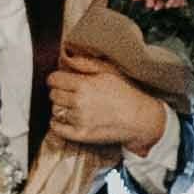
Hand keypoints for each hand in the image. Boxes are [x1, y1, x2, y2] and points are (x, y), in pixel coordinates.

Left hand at [40, 57, 172, 154]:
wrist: (140, 118)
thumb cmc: (126, 92)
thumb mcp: (108, 71)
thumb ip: (84, 64)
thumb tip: (64, 58)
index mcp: (84, 84)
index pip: (53, 79)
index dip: (56, 79)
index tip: (61, 81)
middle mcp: (79, 102)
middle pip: (53, 95)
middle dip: (59, 92)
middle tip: (71, 94)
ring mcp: (79, 120)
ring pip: (55, 110)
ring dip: (62, 107)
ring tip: (75, 107)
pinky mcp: (81, 135)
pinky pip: (56, 128)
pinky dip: (57, 123)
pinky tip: (67, 119)